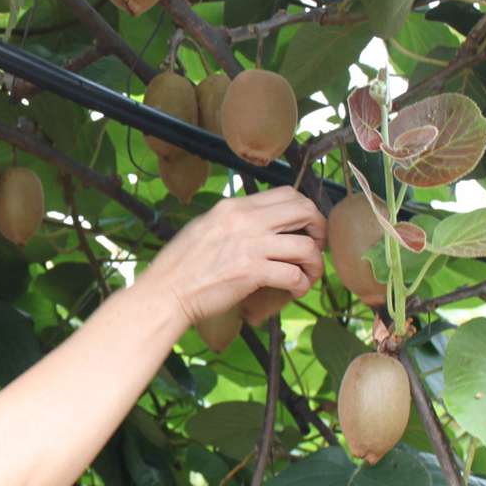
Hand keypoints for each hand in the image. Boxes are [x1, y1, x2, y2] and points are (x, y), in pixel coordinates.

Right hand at [138, 187, 325, 329]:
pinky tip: (296, 290)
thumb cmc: (180, 265)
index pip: (287, 193)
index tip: (306, 227)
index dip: (306, 210)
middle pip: (304, 211)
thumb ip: (233, 221)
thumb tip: (260, 223)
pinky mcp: (252, 272)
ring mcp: (251, 245)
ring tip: (308, 275)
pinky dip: (302, 284)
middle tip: (315, 248)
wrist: (166, 291)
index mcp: (234, 206)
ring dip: (314, 263)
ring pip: (306, 246)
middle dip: (319, 229)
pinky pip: (294, 275)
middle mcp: (245, 220)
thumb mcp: (205, 227)